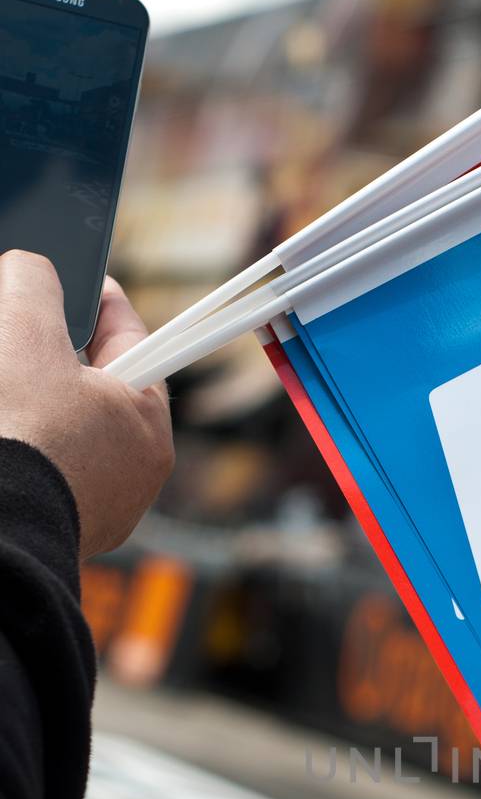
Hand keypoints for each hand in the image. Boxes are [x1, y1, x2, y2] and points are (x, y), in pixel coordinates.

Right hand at [0, 251, 173, 557]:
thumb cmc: (21, 437)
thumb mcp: (25, 334)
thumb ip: (33, 285)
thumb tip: (31, 269)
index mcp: (148, 421)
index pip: (134, 341)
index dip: (103, 302)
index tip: (81, 280)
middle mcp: (136, 472)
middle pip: (100, 389)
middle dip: (62, 354)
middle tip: (28, 329)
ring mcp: (102, 507)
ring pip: (74, 432)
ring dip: (41, 399)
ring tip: (15, 382)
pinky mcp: (66, 530)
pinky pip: (54, 470)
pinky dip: (35, 445)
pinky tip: (13, 432)